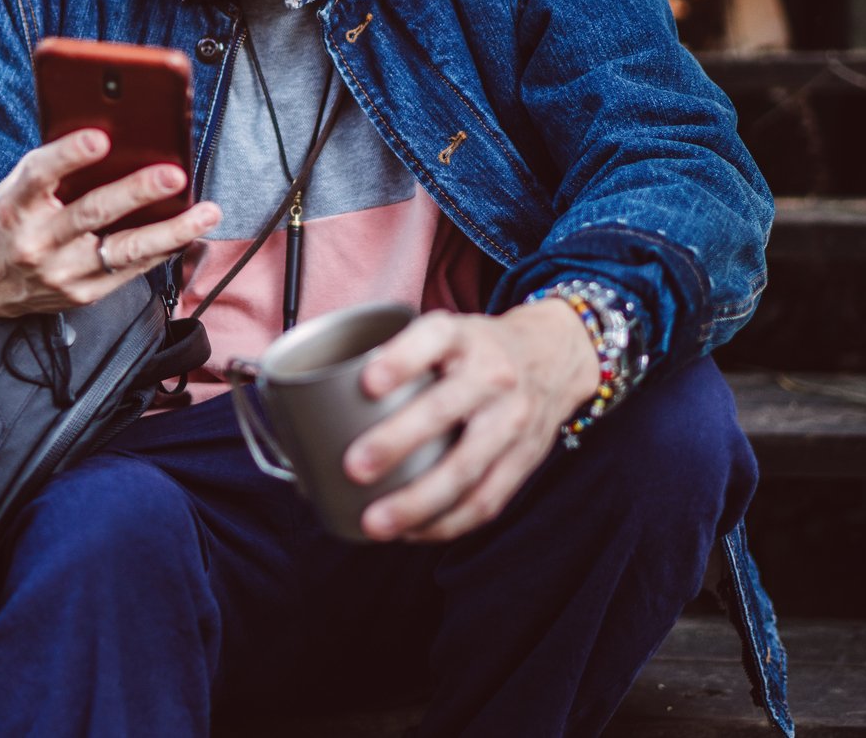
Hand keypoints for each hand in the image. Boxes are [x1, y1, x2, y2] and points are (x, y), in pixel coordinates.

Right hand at [0, 129, 221, 320]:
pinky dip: (164, 249)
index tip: (100, 136)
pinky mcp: (84, 294)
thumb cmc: (8, 223)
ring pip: (124, 250)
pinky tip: (189, 232)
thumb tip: (111, 137)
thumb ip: (53, 168)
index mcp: (14, 208)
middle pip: (91, 213)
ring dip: (172, 231)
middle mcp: (37, 242)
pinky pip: (132, 270)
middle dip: (137, 191)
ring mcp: (62, 273)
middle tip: (174, 173)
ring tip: (206, 213)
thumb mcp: (14, 190)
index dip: (68, 154)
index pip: (39, 175)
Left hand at [343, 302, 598, 542]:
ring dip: (419, 501)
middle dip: (397, 441)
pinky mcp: (525, 458)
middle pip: (444, 410)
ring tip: (376, 522)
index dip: (401, 359)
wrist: (554, 356)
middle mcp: (491, 374)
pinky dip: (447, 523)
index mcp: (463, 337)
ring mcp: (512, 419)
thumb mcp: (445, 332)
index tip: (367, 382)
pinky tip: (412, 533)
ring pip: (467, 467)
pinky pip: (487, 500)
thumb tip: (310, 404)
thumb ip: (396, 358)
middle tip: (353, 467)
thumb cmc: (475, 350)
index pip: (433, 339)